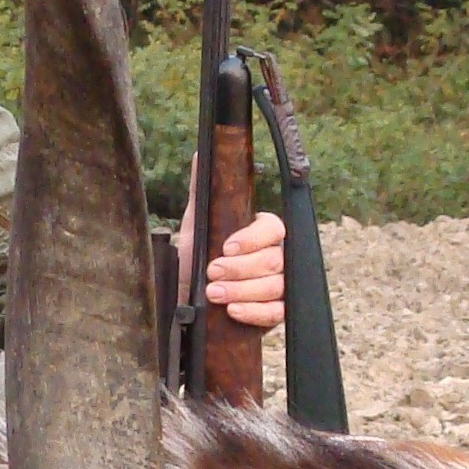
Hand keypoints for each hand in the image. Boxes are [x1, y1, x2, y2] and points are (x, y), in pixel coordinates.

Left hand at [173, 202, 287, 332]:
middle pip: (273, 260)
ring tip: (214, 293)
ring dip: (241, 290)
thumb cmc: (196, 256)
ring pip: (275, 286)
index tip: (226, 247)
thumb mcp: (195, 223)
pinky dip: (254, 312)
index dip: (252, 239)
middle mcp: (277, 256)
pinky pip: (276, 313)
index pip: (273, 228)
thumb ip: (200, 189)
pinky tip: (233, 310)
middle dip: (239, 268)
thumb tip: (199, 155)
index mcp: (263, 232)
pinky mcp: (276, 312)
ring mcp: (280, 285)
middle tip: (211, 271)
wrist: (188, 294)